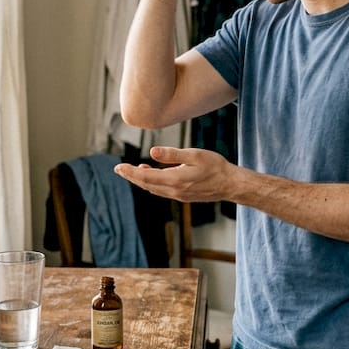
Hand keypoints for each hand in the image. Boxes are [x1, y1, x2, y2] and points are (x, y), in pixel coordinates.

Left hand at [113, 146, 232, 202]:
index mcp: (175, 180)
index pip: (145, 177)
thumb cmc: (215, 167)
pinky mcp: (183, 196)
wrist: (230, 184)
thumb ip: (172, 154)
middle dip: (131, 176)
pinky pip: (162, 191)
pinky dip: (152, 183)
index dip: (130, 172)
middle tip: (118, 169)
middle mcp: (174, 191)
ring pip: (153, 189)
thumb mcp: (194, 155)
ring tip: (132, 171)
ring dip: (141, 181)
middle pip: (146, 185)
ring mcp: (179, 195)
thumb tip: (152, 152)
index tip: (118, 167)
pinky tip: (152, 176)